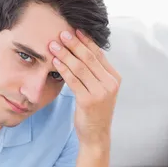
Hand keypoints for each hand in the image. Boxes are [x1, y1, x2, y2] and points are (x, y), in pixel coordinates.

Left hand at [49, 29, 120, 144]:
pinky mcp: (88, 100)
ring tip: (54, 45)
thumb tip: (82, 53)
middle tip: (61, 33)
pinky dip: (63, 69)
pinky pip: (73, 80)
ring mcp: (100, 92)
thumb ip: (95, 74)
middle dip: (74, 44)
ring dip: (65, 54)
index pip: (99, 54)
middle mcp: (109, 83)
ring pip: (80, 67)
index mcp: (114, 78)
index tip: (75, 30)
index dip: (86, 41)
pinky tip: (55, 61)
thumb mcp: (100, 91)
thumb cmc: (94, 113)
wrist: (96, 136)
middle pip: (89, 58)